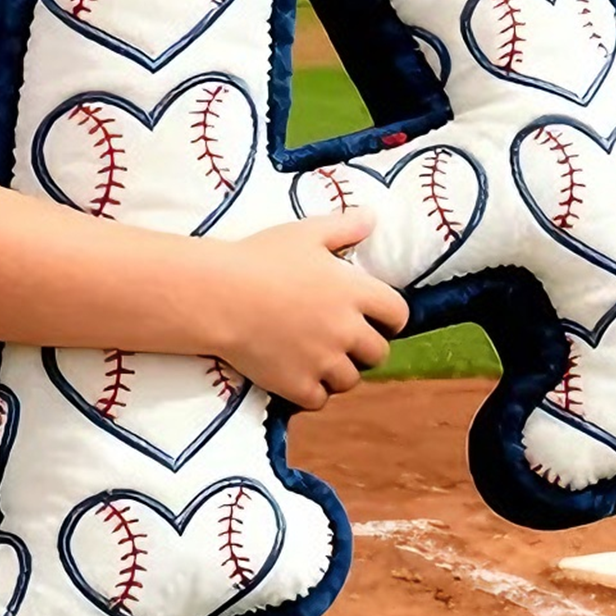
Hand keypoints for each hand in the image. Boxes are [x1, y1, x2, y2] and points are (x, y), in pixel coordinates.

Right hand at [201, 207, 406, 411]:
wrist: (217, 295)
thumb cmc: (260, 258)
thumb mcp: (305, 233)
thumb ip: (344, 227)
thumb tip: (372, 216)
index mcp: (354, 292)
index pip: (398, 314)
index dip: (390, 318)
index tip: (377, 318)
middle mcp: (346, 330)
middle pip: (378, 353)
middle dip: (365, 347)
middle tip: (342, 339)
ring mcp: (323, 361)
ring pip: (350, 380)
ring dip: (339, 371)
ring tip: (318, 358)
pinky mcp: (297, 385)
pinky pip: (319, 399)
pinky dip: (311, 391)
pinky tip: (297, 374)